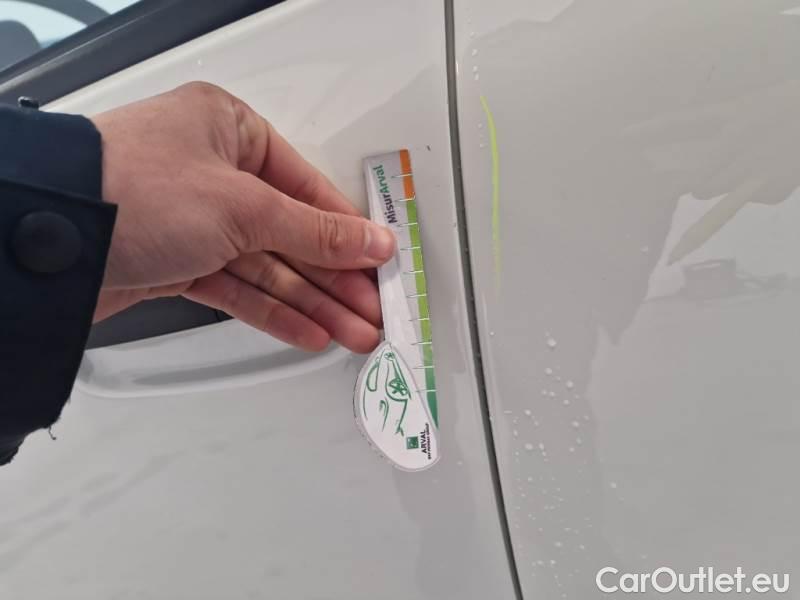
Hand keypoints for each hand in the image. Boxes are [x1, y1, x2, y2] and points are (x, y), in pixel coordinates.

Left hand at [91, 82, 393, 352]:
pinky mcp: (176, 261)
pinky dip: (272, 310)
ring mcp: (194, 219)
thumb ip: (315, 230)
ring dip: (312, 301)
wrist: (52, 242)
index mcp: (230, 130)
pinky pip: (237, 287)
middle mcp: (212, 171)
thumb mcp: (244, 206)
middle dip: (334, 277)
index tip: (381, 260)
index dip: (348, 229)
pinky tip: (308, 330)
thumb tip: (370, 239)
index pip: (307, 186)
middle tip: (371, 308)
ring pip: (267, 266)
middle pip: (290, 232)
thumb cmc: (130, 189)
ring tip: (352, 333)